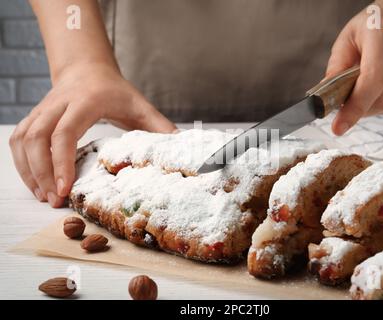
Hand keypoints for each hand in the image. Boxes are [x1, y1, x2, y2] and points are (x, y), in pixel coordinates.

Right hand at [9, 62, 175, 206]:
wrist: (87, 69)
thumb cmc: (115, 90)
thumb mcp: (140, 106)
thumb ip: (159, 127)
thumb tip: (181, 151)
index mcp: (85, 101)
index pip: (64, 132)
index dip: (61, 161)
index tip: (65, 189)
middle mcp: (58, 104)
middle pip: (36, 138)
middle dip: (42, 173)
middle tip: (54, 201)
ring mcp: (42, 109)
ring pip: (22, 140)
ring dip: (29, 171)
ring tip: (44, 197)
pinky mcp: (34, 117)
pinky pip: (18, 140)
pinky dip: (22, 164)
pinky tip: (35, 183)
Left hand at [326, 0, 382, 134]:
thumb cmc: (375, 24)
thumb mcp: (347, 38)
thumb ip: (336, 68)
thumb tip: (325, 98)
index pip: (373, 80)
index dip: (355, 107)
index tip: (338, 127)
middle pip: (382, 97)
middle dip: (358, 107)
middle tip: (344, 103)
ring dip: (369, 104)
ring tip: (361, 86)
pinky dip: (381, 99)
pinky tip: (378, 84)